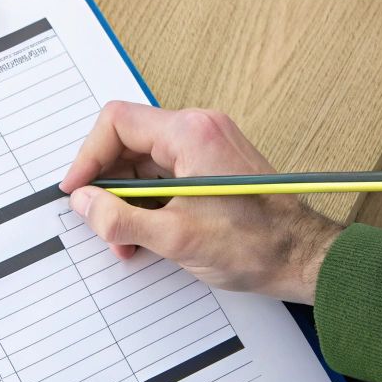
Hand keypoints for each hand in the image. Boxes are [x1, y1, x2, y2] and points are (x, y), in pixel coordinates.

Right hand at [60, 103, 343, 302]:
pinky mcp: (212, 165)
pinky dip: (148, 202)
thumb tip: (84, 204)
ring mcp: (208, 146)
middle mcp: (199, 130)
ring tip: (126, 239)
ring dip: (127, 200)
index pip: (117, 123)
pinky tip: (147, 234)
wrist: (305, 258)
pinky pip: (164, 174)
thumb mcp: (175, 238)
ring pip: (143, 162)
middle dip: (108, 186)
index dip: (88, 157)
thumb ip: (119, 219)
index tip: (77, 190)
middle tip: (100, 221)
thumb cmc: (258, 245)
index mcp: (191, 134)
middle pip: (128, 142)